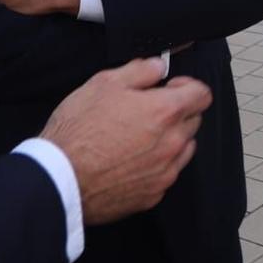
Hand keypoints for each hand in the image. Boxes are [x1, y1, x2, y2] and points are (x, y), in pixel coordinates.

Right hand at [42, 58, 211, 223]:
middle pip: (194, 121)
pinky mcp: (153, 195)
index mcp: (164, 112)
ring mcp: (164, 172)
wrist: (60, 177)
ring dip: (170, 139)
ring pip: (184, 149)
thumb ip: (140, 70)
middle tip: (148, 110)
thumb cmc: (78, 131)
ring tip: (139, 136)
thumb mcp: (104, 83)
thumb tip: (159, 67)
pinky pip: (166, 174)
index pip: (202, 94)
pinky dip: (156, 165)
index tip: (172, 87)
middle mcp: (172, 144)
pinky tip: (131, 159)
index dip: (188, 85)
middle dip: (177, 112)